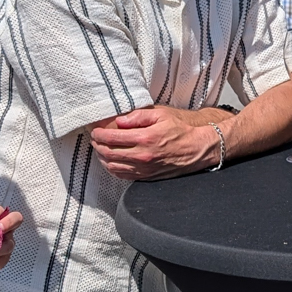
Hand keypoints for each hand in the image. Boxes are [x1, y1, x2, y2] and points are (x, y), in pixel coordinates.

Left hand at [90, 107, 212, 179]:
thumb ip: (138, 116)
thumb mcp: (161, 115)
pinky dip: (112, 168)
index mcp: (145, 138)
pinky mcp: (147, 176)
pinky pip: (123, 175)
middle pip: (109, 153)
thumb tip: (119, 120)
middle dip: (98, 145)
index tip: (95, 130)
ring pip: (113, 166)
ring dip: (102, 157)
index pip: (112, 138)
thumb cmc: (180, 130)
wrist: (196, 149)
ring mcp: (144, 168)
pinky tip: (111, 161)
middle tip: (95, 138)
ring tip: (100, 149)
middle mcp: (142, 156)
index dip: (99, 134)